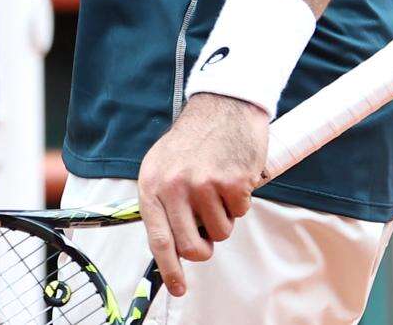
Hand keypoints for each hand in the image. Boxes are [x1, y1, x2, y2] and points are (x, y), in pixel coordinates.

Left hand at [135, 93, 267, 298]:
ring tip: (218, 186)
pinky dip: (240, 200)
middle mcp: (174, 186)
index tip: (178, 287)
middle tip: (209, 226)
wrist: (222, 105)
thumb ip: (164, 203)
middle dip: (204, 245)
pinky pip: (240, 212)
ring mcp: (202, 185)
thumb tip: (171, 246)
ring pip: (221, 232)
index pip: (158, 239)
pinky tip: (233, 175)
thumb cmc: (194, 140)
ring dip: (224, 216)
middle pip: (193, 247)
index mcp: (152, 184)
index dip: (169, 269)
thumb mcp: (163, 166)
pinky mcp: (230, 182)